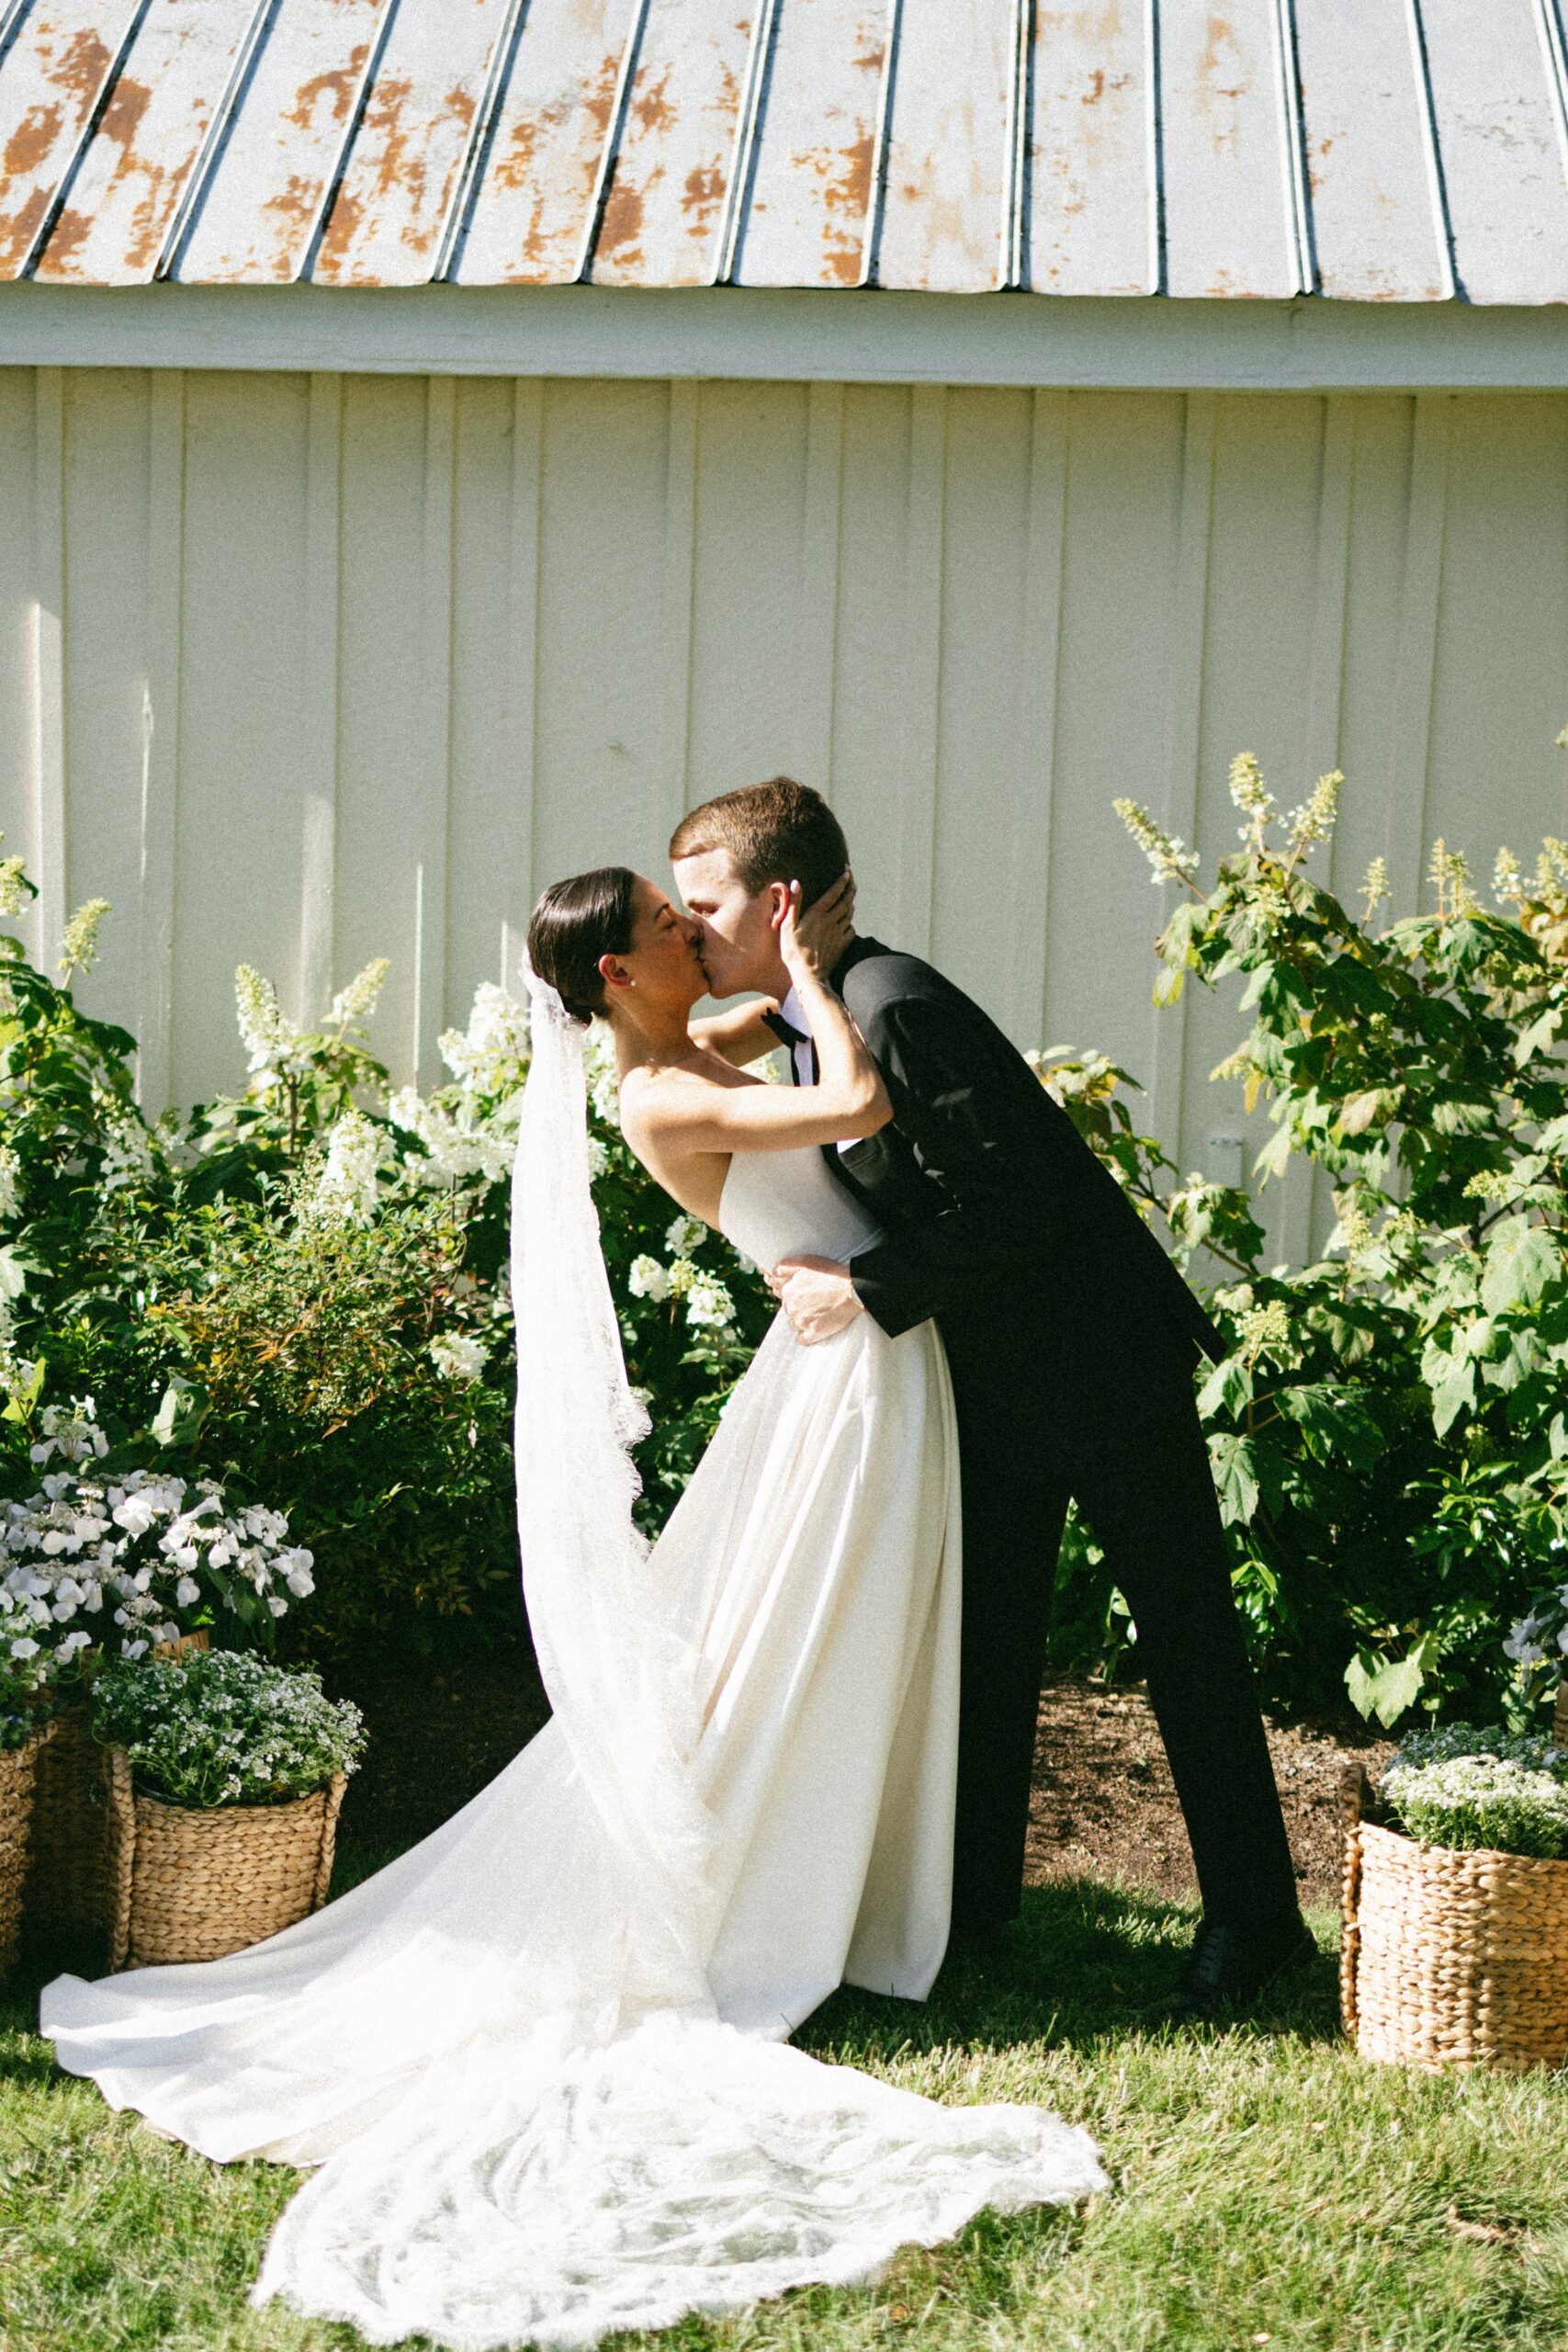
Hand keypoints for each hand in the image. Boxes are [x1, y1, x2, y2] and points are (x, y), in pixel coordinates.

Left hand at [768, 1256, 862, 1345]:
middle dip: (798, 1305)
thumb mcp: (805, 1261)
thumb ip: (784, 1266)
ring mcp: (802, 1322)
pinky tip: (811, 1329)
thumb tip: (772, 1272)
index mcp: (788, 1291)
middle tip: (814, 1299)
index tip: (805, 1290)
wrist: (853, 1289)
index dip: (795, 1291)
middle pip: (789, 1309)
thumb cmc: (831, 1273)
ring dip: (801, 1319)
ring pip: (794, 1324)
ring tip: (816, 1312)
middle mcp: (792, 1308)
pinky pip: (802, 1340)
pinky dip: (804, 1336)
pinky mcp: (814, 1333)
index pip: (784, 1294)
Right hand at [776, 870, 855, 986]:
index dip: (841, 882)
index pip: (833, 893)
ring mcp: (838, 933)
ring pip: (850, 914)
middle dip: (850, 889)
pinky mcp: (842, 945)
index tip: (847, 872)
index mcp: (817, 915)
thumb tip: (796, 883)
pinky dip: (850, 923)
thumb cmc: (793, 951)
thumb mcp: (787, 926)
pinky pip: (851, 930)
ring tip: (850, 898)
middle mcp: (831, 922)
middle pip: (846, 901)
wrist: (809, 975)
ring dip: (851, 904)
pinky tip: (848, 922)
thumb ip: (794, 904)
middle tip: (852, 882)